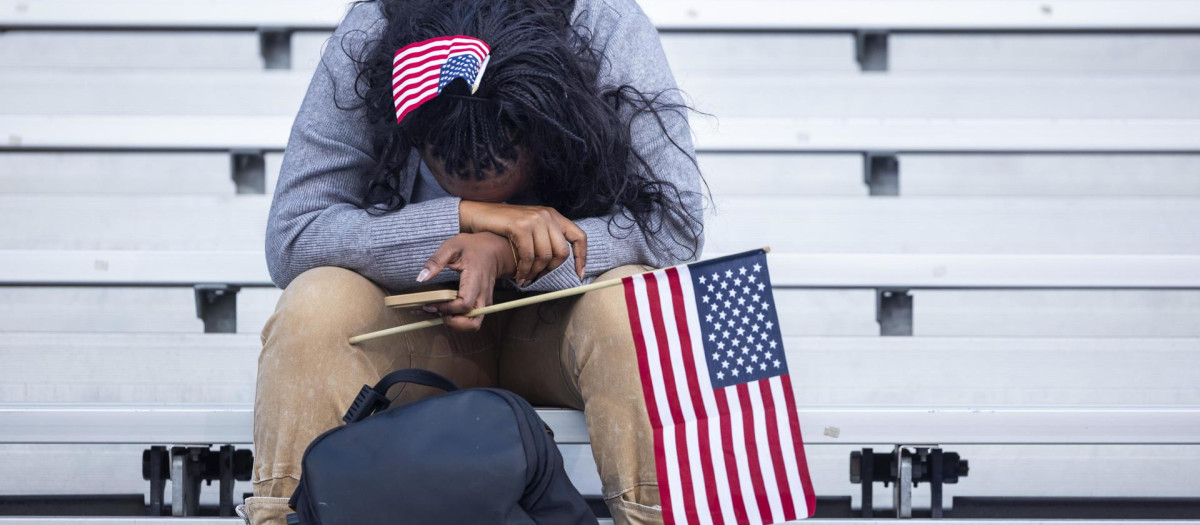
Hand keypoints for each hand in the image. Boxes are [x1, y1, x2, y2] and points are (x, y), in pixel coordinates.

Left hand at [417, 232, 515, 330]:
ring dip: (456, 325)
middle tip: (437, 313)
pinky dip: (460, 322)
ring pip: (474, 325)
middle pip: (472, 322)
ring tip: (442, 313)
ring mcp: (485, 302)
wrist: (494, 251)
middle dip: (453, 323)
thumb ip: (436, 261)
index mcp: (475, 280)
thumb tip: (421, 278)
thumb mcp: (452, 246)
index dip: (446, 309)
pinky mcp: (483, 306)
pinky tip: (448, 312)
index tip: (430, 305)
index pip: (464, 304)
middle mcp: (483, 295)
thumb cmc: (472, 248)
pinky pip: (473, 320)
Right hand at [459, 201, 586, 284]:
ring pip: (545, 256)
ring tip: (525, 278)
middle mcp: (547, 215)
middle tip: (538, 277)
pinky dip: (524, 270)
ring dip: (535, 272)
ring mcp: (534, 219)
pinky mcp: (520, 226)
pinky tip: (519, 275)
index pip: (579, 237)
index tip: (579, 274)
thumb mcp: (531, 226)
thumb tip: (557, 261)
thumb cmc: (504, 225)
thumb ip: (545, 237)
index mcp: (554, 216)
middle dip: (551, 269)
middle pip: (562, 252)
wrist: (480, 214)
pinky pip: (528, 256)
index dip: (582, 257)